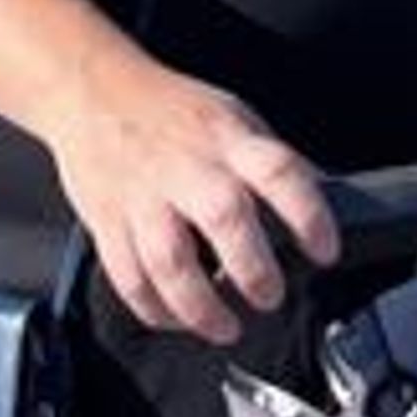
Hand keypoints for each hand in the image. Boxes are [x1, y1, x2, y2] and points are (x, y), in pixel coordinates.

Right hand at [50, 56, 337, 344]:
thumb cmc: (170, 109)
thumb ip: (269, 162)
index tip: (325, 252)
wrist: (91, 89)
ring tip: (226, 327)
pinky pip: (130, 278)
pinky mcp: (108, 221)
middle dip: (253, 270)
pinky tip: (177, 318)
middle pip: (226, 219)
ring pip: (171, 263)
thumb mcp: (233, 117)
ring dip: (202, 307)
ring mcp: (144, 197)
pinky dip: (155, 309)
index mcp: (228, 139)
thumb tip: (320, 200)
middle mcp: (188, 167)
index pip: (280, 173)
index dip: (310, 216)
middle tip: (270, 296)